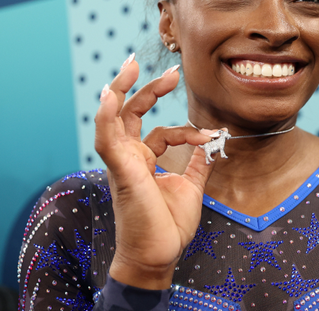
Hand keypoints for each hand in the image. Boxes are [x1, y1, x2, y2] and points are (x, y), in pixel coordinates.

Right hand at [94, 55, 214, 288]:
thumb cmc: (168, 224)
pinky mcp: (119, 169)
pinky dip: (106, 115)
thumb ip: (198, 164)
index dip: (188, 129)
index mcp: (146, 159)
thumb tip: (212, 144)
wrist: (159, 254)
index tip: (210, 134)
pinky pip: (106, 137)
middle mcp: (131, 156)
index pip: (164, 131)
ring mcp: (122, 161)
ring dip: (120, 89)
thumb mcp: (190, 187)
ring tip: (131, 65)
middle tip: (172, 72)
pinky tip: (110, 95)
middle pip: (133, 113)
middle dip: (149, 88)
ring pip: (114, 117)